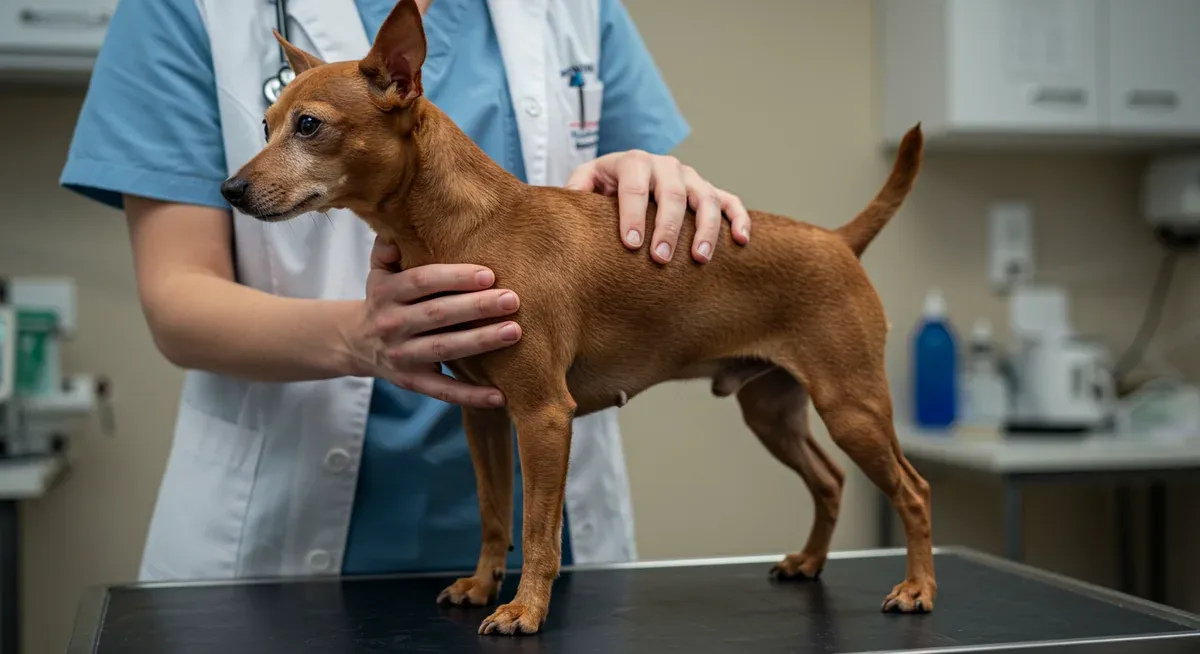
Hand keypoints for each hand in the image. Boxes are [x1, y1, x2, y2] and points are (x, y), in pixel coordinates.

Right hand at [347, 236, 521, 407]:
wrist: (354, 341)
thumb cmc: (384, 297)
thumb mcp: (379, 270)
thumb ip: (390, 246)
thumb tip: (401, 223)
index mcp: (386, 292)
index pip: (422, 282)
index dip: (454, 277)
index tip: (489, 274)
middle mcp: (392, 324)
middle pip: (437, 314)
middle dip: (476, 307)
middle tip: (513, 299)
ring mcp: (401, 356)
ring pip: (443, 349)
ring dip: (480, 342)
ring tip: (515, 332)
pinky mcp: (412, 382)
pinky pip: (443, 391)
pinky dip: (471, 395)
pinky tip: (501, 395)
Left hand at [565, 151, 750, 263]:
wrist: (626, 175)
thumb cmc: (603, 186)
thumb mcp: (585, 182)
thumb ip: (576, 189)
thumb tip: (566, 204)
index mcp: (632, 162)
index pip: (634, 186)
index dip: (633, 214)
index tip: (631, 244)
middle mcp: (665, 166)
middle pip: (673, 194)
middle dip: (668, 228)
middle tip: (661, 259)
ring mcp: (691, 178)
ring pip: (706, 199)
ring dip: (706, 229)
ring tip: (700, 258)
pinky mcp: (710, 191)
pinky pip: (731, 201)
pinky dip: (739, 218)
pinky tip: (741, 241)